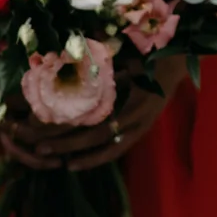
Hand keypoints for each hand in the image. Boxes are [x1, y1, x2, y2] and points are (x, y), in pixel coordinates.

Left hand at [0, 56, 188, 171]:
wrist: (179, 60)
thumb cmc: (150, 51)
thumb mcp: (127, 52)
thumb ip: (102, 60)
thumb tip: (70, 53)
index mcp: (130, 91)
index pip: (94, 112)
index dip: (69, 120)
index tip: (43, 121)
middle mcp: (136, 113)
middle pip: (96, 134)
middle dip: (66, 141)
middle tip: (38, 145)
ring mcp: (140, 124)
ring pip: (105, 146)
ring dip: (78, 154)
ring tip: (52, 160)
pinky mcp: (141, 131)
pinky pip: (117, 151)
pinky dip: (96, 160)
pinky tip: (75, 165)